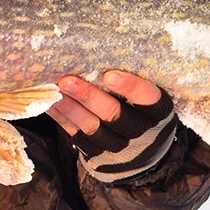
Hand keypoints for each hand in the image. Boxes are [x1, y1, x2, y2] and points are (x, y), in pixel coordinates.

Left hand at [47, 70, 178, 182]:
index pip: (148, 99)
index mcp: (159, 112)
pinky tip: (51, 105)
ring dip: (70, 108)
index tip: (109, 75)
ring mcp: (120, 148)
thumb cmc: (143, 112)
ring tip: (54, 91)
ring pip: (93, 127)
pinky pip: (79, 137)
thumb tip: (100, 51)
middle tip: (67, 80)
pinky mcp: (100, 157)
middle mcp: (142, 132)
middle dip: (88, 96)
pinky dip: (63, 119)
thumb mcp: (150, 99)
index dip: (130, 87)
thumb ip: (134, 81)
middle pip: (114, 114)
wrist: (143, 153)